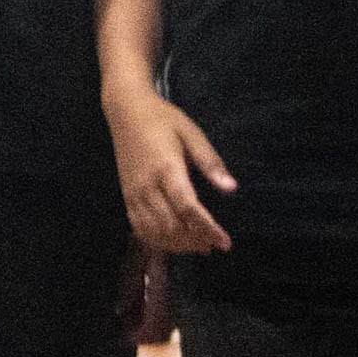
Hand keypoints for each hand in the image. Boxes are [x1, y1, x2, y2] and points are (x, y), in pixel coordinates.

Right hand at [104, 89, 234, 256]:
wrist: (125, 110)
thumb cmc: (162, 119)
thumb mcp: (191, 133)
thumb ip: (210, 161)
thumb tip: (232, 188)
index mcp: (166, 168)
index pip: (187, 207)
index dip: (207, 228)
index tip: (225, 243)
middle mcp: (147, 185)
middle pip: (171, 225)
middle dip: (195, 240)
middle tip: (214, 244)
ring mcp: (134, 193)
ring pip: (155, 231)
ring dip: (178, 244)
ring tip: (198, 245)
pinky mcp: (127, 196)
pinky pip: (140, 226)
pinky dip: (158, 240)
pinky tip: (174, 241)